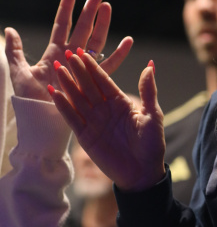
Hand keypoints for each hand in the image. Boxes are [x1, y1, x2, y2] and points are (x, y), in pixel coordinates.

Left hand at [4, 0, 132, 101]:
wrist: (40, 123)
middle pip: (82, 28)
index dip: (66, 8)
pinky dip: (119, 54)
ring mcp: (82, 69)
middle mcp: (70, 58)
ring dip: (103, 25)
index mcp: (54, 54)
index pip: (61, 25)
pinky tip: (128, 41)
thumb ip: (15, 51)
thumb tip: (10, 29)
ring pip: (95, 42)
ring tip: (108, 7)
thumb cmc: (29, 102)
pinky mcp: (92, 82)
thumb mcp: (19, 73)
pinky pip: (108, 66)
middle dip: (90, 10)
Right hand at [49, 50, 165, 190]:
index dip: (93, 67)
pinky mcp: (85, 136)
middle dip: (78, 71)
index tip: (82, 52)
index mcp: (121, 102)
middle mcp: (105, 109)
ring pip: (78, 99)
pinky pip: (72, 118)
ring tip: (57, 69)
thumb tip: (150, 65)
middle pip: (88, 86)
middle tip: (66, 54)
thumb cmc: (152, 145)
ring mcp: (94, 122)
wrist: (143, 173)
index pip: (104, 81)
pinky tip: (54, 93)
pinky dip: (62, 106)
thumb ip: (148, 91)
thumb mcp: (152, 115)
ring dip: (67, 84)